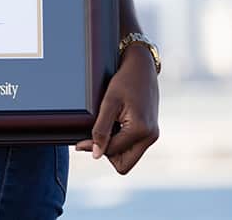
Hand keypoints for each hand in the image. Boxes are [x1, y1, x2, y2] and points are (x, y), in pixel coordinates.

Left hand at [74, 45, 159, 173]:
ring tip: (107, 127)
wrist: (142, 67)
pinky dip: (121, 142)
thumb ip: (101, 130)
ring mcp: (152, 135)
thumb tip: (96, 154)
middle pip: (124, 164)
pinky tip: (115, 125)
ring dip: (114, 148)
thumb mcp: (108, 103)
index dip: (94, 148)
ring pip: (129, 158)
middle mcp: (150, 136)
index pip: (112, 152)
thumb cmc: (125, 80)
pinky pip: (133, 148)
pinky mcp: (151, 132)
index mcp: (141, 130)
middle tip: (96, 136)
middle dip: (107, 153)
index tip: (79, 142)